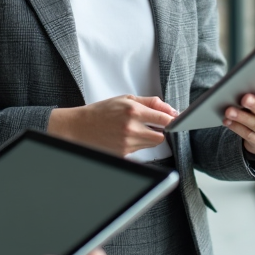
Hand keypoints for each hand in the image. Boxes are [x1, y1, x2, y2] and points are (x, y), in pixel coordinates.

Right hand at [47, 94, 177, 156]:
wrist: (79, 128)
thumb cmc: (101, 112)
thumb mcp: (125, 99)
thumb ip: (150, 102)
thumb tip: (170, 108)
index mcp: (133, 111)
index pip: (164, 119)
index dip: (173, 120)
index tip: (176, 119)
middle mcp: (131, 128)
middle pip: (161, 136)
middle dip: (161, 130)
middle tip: (154, 125)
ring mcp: (127, 143)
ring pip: (151, 144)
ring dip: (149, 137)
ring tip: (136, 129)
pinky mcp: (123, 154)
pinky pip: (140, 151)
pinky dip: (138, 144)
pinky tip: (127, 137)